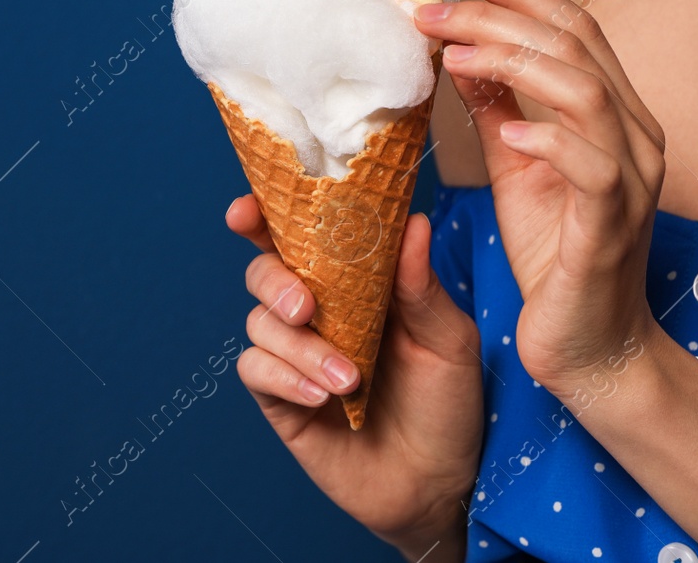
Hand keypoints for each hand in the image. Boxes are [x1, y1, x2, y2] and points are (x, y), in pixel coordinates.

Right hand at [226, 193, 482, 557]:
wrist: (442, 487)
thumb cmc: (449, 405)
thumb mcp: (448, 339)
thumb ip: (420, 285)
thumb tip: (410, 220)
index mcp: (355, 283)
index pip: (301, 235)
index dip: (267, 215)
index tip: (248, 209)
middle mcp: (318, 312)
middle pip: (264, 271)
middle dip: (275, 280)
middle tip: (307, 307)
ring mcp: (296, 356)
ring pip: (260, 323)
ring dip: (300, 347)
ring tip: (349, 381)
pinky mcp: (281, 400)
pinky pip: (256, 371)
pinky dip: (285, 377)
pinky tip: (324, 398)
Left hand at [413, 0, 666, 393]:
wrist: (591, 348)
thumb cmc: (556, 256)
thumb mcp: (516, 169)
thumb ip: (499, 110)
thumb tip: (463, 52)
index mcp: (613, 114)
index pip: (573, 27)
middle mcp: (634, 135)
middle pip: (576, 44)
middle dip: (500, 16)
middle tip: (431, 9)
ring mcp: (631, 178)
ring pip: (586, 90)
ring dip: (515, 63)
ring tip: (455, 56)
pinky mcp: (613, 224)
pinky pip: (593, 166)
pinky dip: (549, 139)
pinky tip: (508, 132)